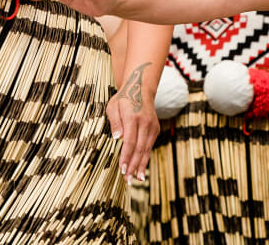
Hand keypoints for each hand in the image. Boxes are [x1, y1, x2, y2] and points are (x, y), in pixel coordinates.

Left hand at [107, 63, 158, 182]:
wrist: (141, 89)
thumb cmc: (123, 99)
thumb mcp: (113, 106)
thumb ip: (115, 122)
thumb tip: (117, 138)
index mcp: (133, 117)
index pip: (130, 141)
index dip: (126, 157)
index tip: (122, 169)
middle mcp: (145, 123)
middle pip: (140, 148)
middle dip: (134, 165)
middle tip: (128, 180)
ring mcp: (152, 126)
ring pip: (147, 149)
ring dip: (141, 165)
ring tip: (136, 179)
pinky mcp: (155, 129)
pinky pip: (149, 146)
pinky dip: (145, 157)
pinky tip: (141, 168)